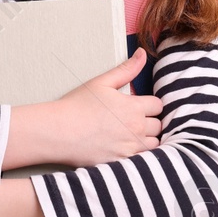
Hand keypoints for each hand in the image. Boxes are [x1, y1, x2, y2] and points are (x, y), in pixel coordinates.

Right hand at [49, 48, 164, 165]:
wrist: (58, 132)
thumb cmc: (77, 106)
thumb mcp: (102, 82)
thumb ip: (126, 69)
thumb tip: (143, 54)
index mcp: (133, 107)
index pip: (158, 105)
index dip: (149, 104)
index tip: (138, 107)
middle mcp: (136, 128)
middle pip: (158, 125)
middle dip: (149, 122)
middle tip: (132, 121)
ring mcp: (130, 148)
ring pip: (154, 144)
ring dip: (147, 139)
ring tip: (130, 136)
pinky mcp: (123, 163)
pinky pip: (143, 160)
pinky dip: (139, 155)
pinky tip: (125, 148)